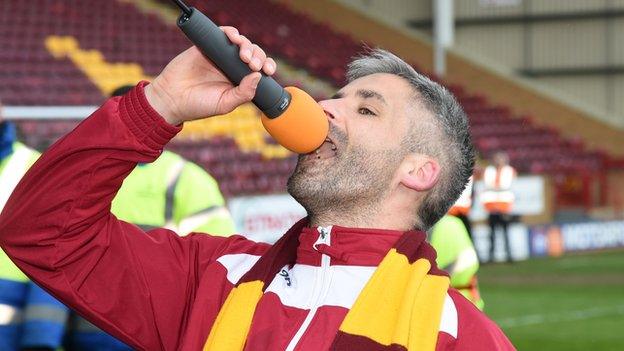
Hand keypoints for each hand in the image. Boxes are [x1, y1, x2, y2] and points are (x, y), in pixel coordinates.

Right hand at [145, 26, 276, 124]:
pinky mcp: (206, 46)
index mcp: (239, 81)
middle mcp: (231, 66)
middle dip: (257, 56)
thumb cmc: (198, 105)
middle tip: (251, 64)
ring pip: (240, 43)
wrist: (171, 98)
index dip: (267, 66)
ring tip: (243, 54)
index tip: (268, 70)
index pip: (259, 69)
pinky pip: (221, 34)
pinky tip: (234, 38)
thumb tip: (258, 76)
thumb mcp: (225, 104)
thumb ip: (243, 93)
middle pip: (253, 54)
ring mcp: (220, 55)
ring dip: (247, 44)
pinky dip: (230, 32)